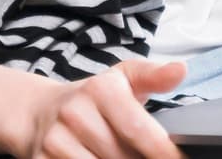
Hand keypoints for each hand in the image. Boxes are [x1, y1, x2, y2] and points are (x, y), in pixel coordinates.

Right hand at [13, 58, 186, 158]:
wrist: (40, 111)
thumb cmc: (93, 98)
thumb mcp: (123, 78)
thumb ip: (154, 76)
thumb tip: (181, 70)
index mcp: (100, 89)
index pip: (138, 129)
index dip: (162, 151)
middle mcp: (74, 113)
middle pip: (123, 156)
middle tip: (145, 155)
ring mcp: (55, 140)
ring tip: (122, 155)